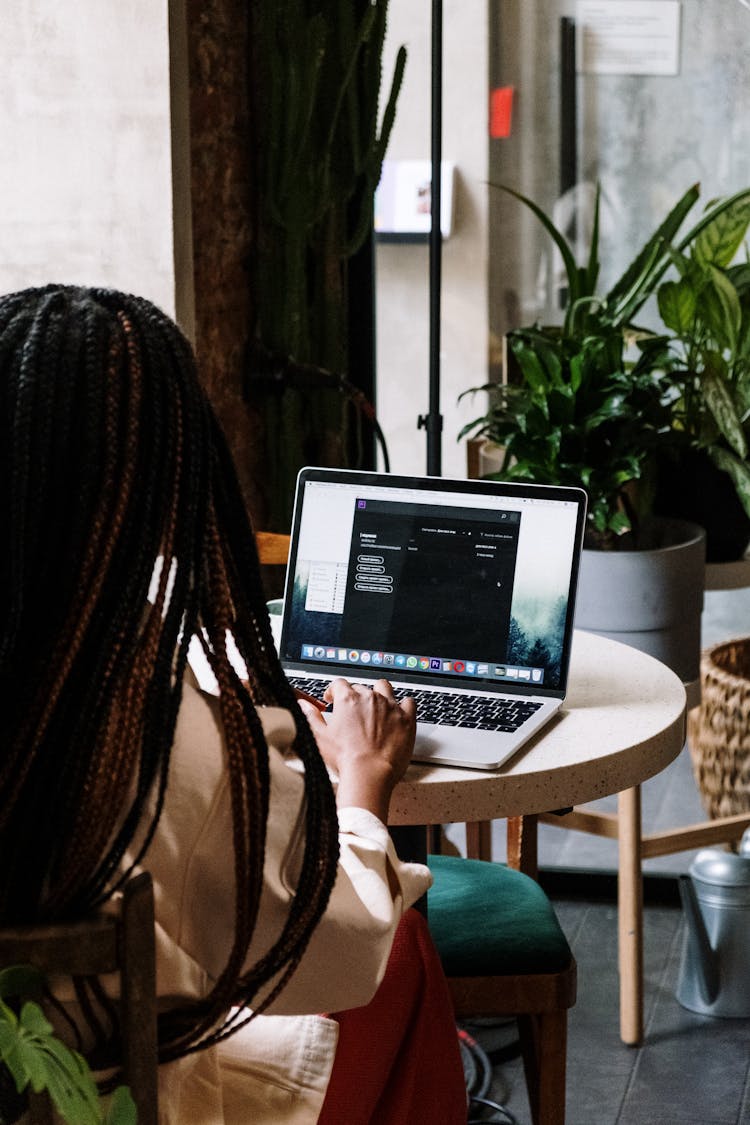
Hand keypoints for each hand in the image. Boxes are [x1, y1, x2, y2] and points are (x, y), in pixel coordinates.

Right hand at [298, 678, 416, 822]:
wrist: (369, 774)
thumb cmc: (345, 759)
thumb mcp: (319, 737)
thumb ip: (310, 716)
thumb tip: (303, 705)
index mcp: (348, 700)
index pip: (339, 684)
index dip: (334, 690)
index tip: (332, 698)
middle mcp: (370, 698)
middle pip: (361, 687)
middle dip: (355, 697)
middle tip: (353, 711)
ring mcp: (390, 707)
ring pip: (385, 688)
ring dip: (379, 693)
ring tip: (376, 705)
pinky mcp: (407, 719)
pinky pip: (409, 702)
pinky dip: (404, 705)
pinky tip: (399, 711)